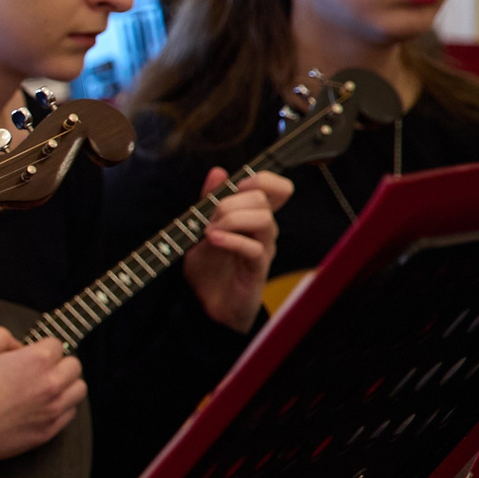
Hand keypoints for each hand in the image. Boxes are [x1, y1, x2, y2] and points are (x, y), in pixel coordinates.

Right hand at [0, 324, 84, 461]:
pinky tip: (44, 406)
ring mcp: (53, 409)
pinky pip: (70, 413)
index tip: (32, 354)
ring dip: (66, 385)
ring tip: (48, 388)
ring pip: (79, 390)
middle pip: (74, 366)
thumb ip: (2, 336)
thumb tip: (18, 345)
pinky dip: (61, 407)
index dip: (42, 347)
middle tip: (42, 370)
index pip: (57, 344)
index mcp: (37, 360)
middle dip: (59, 364)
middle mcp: (51, 383)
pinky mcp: (49, 430)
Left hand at [183, 167, 293, 331]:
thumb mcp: (201, 228)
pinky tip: (213, 240)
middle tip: (210, 218)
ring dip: (231, 219)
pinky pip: (254, 247)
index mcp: (253, 217)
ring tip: (210, 231)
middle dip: (230, 201)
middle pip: (263, 199)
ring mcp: (263, 249)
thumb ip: (209, 200)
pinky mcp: (257, 269)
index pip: (278, 189)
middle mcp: (264, 231)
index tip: (238, 185)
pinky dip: (231, 239)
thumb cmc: (209, 268)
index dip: (263, 179)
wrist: (206, 306)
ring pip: (263, 219)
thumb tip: (218, 172)